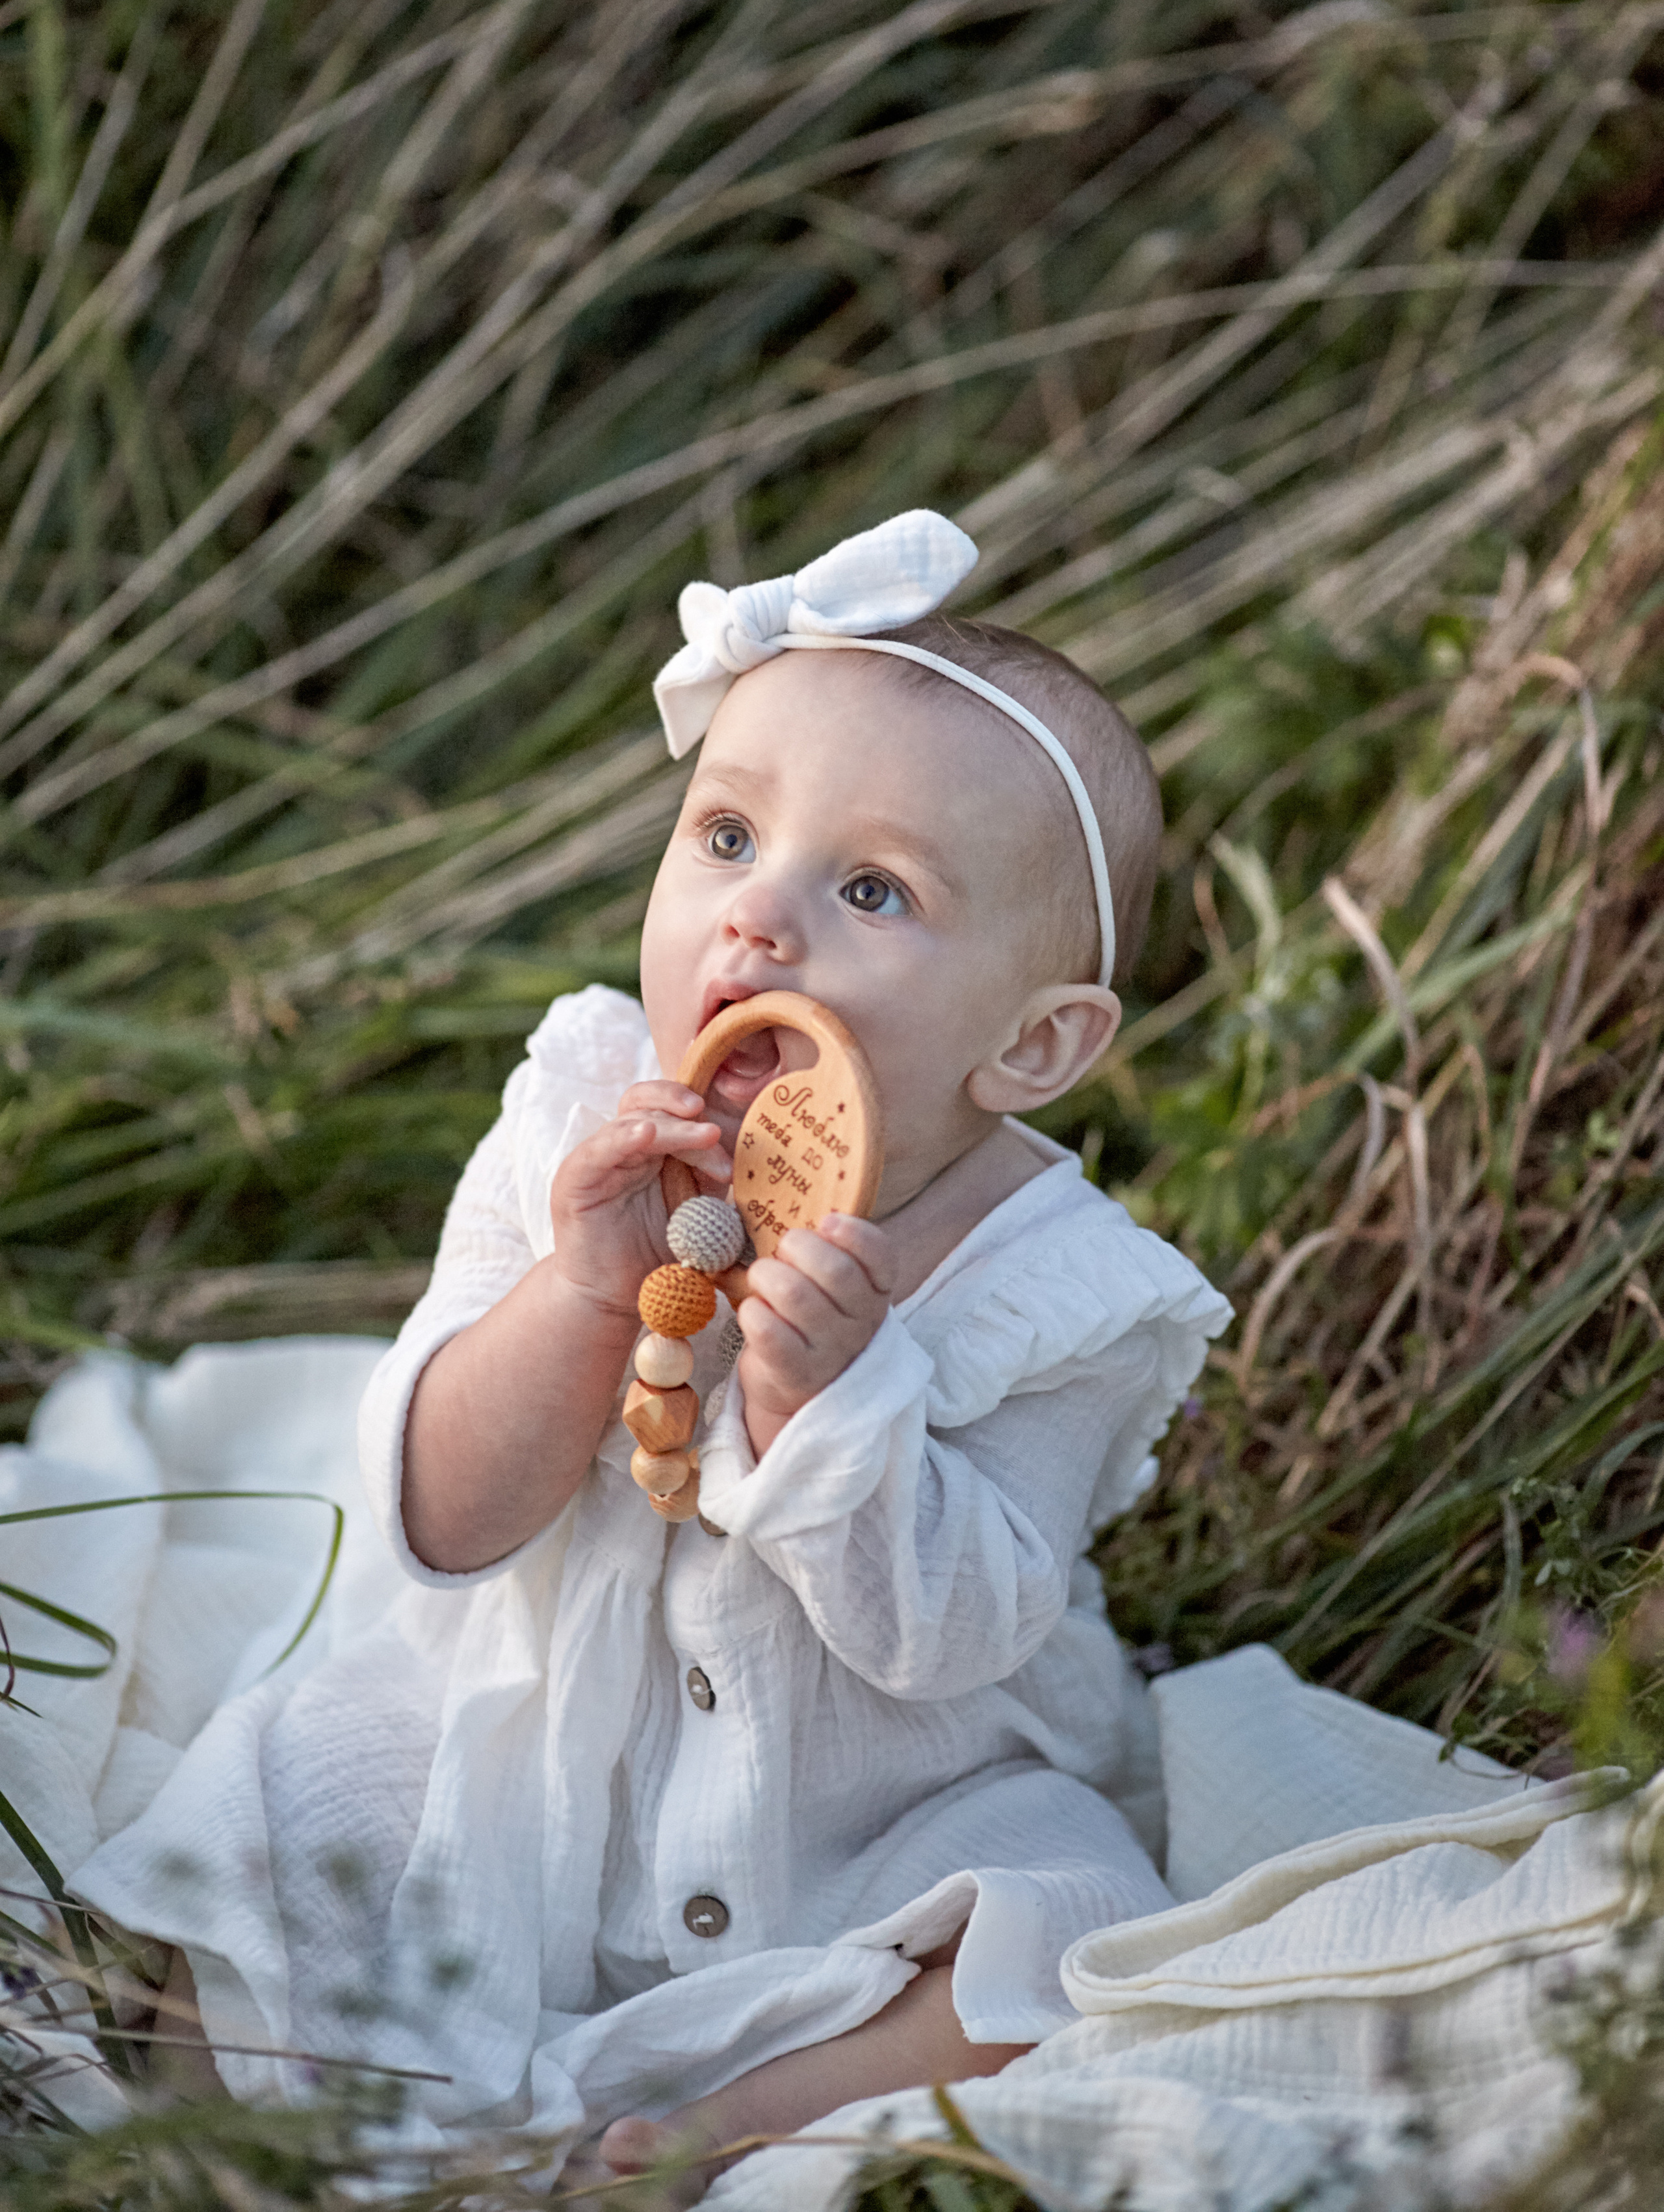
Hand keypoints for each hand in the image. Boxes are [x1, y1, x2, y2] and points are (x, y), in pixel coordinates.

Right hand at [549, 1081, 730, 1320]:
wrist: (616, 1299)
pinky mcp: (576, 1179)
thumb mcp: (697, 1215)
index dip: (702, 1124)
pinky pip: (599, 1149)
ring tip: (704, 1137)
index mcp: (653, 1151)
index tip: (728, 1154)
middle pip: (651, 1105)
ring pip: (633, 1121)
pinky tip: (647, 1134)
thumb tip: (746, 1162)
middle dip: (685, 1110)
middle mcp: (624, 1148)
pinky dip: (622, 1137)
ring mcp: (599, 1160)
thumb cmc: (657, 1257)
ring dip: (673, 1128)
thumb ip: (711, 1184)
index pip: (673, 1113)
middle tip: (713, 1130)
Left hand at [736, 1214, 893, 1456]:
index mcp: (875, 1291)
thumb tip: (775, 1196)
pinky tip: (754, 1310)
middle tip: (783, 1248)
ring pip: (795, 1294)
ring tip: (762, 1278)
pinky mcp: (796, 1372)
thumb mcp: (829, 1284)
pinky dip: (752, 1311)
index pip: (882, 1256)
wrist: (797, 1386)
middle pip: (835, 1271)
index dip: (855, 1233)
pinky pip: (768, 1331)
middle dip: (798, 1246)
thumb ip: (821, 1248)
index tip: (827, 1221)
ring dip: (766, 1275)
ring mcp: (830, 1351)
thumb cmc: (808, 1318)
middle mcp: (860, 1322)